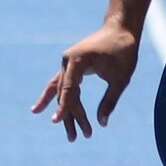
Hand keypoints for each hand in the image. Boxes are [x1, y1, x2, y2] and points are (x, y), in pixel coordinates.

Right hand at [31, 21, 138, 140]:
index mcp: (77, 61)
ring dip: (66, 111)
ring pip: (62, 92)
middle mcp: (67, 61)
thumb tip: (102, 123)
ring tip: (69, 134)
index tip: (56, 121)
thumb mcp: (121, 78)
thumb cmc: (123, 51)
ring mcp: (68, 63)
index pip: (68, 89)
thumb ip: (110, 100)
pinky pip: (62, 85)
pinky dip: (57, 97)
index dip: (64, 107)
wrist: (121, 28)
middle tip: (77, 138)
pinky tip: (41, 108)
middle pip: (65, 94)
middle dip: (71, 116)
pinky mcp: (72, 66)